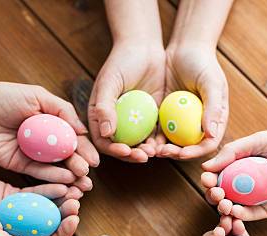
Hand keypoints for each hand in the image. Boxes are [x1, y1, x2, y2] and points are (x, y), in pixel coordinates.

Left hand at [0, 82, 98, 189]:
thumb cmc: (2, 97)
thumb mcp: (36, 95)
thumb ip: (62, 110)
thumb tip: (83, 130)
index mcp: (52, 122)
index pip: (74, 138)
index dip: (85, 149)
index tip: (96, 160)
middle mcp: (46, 140)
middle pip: (68, 155)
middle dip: (81, 165)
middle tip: (89, 173)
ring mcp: (34, 154)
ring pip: (57, 167)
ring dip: (71, 175)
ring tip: (82, 181)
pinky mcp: (21, 166)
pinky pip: (40, 174)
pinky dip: (53, 177)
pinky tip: (66, 180)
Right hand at [0, 170, 81, 235]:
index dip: (63, 233)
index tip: (74, 220)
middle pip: (50, 227)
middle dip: (65, 216)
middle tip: (76, 204)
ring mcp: (18, 216)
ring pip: (46, 209)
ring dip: (61, 202)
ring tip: (75, 191)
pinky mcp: (14, 197)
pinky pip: (37, 194)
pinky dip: (49, 190)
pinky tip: (62, 184)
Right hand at [89, 42, 165, 162]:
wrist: (145, 48)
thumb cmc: (121, 62)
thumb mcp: (110, 82)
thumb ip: (104, 107)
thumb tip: (106, 133)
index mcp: (100, 116)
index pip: (103, 141)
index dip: (113, 150)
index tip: (125, 151)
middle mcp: (116, 123)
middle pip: (121, 147)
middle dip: (131, 155)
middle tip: (143, 157)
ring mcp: (134, 122)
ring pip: (139, 144)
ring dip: (146, 151)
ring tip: (155, 152)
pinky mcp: (152, 119)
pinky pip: (154, 134)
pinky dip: (159, 142)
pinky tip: (165, 144)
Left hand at [157, 44, 228, 159]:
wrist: (184, 48)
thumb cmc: (203, 63)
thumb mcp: (212, 83)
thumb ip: (213, 108)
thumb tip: (211, 134)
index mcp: (214, 120)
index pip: (207, 144)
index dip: (195, 152)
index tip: (181, 153)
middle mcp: (197, 125)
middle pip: (188, 147)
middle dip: (175, 154)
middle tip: (161, 152)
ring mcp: (181, 121)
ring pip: (171, 142)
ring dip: (160, 148)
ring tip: (149, 149)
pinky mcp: (165, 115)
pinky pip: (158, 129)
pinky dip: (151, 136)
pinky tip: (141, 138)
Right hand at [201, 126, 266, 219]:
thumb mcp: (260, 140)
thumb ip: (233, 152)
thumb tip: (206, 166)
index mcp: (246, 163)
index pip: (221, 173)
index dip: (210, 178)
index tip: (205, 178)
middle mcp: (250, 181)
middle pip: (224, 192)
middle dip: (214, 194)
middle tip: (214, 192)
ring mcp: (260, 197)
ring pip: (234, 206)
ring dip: (223, 207)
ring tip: (221, 202)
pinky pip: (251, 216)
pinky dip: (239, 216)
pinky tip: (233, 211)